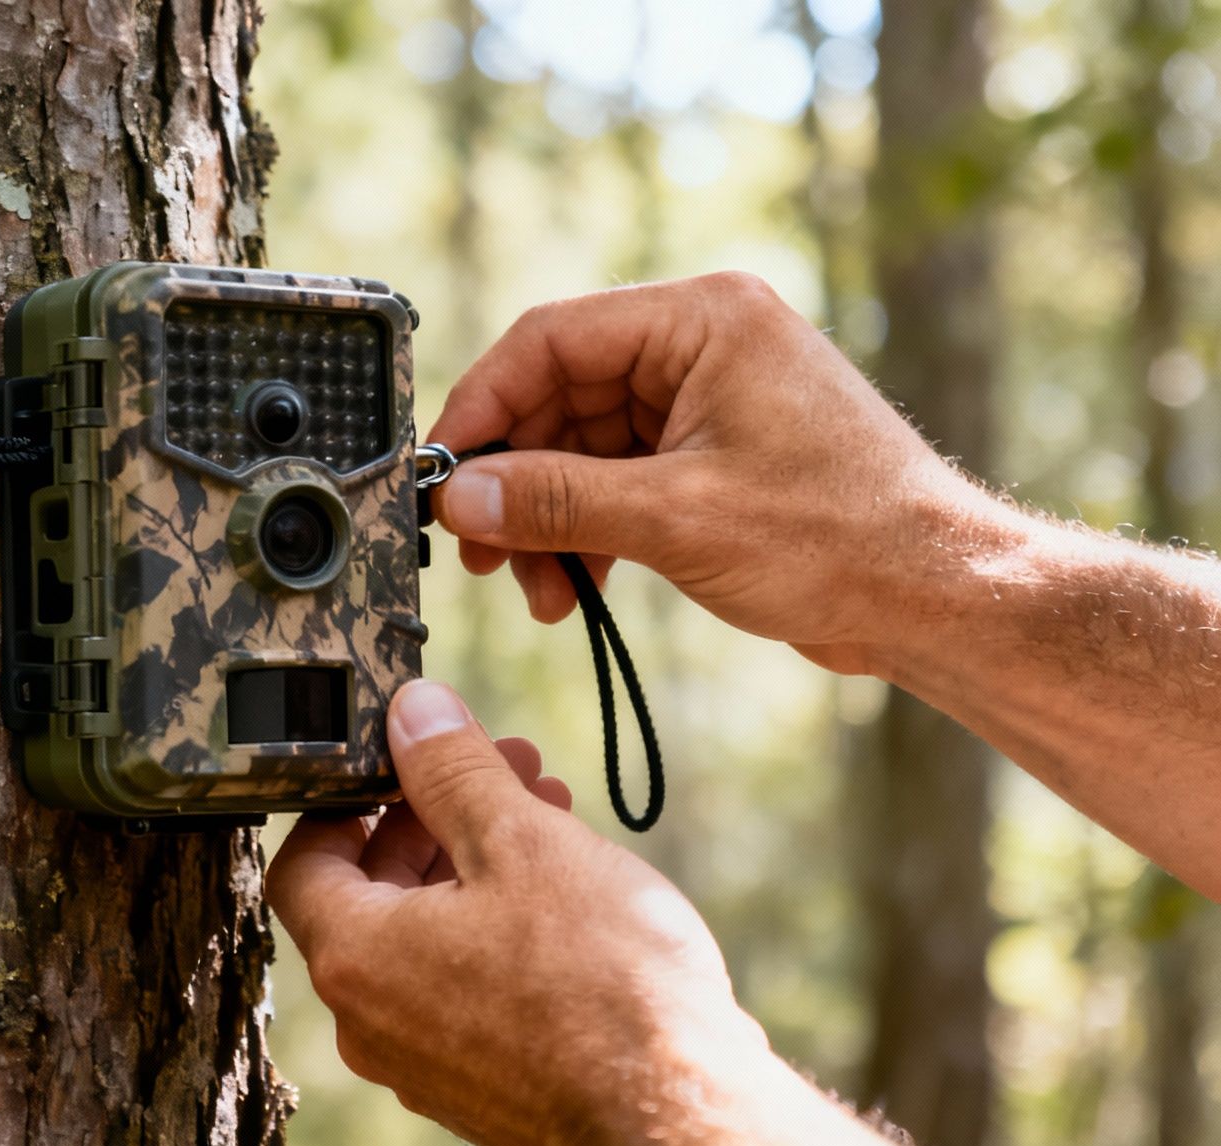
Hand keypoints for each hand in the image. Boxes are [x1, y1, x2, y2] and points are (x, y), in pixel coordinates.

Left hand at [268, 680, 889, 1145]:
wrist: (681, 1119)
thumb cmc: (602, 988)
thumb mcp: (521, 842)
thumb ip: (452, 770)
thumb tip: (411, 712)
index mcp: (355, 957)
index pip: (303, 859)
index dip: (349, 796)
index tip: (405, 761)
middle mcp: (371, 1021)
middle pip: (370, 894)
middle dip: (436, 816)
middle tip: (502, 767)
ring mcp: (423, 1061)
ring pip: (425, 938)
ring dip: (477, 865)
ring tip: (552, 813)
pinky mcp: (480, 1083)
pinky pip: (463, 986)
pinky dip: (497, 927)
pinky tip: (568, 891)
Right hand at [428, 272, 995, 674]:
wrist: (938, 597)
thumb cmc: (842, 540)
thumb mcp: (675, 519)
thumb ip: (555, 501)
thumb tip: (457, 499)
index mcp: (703, 319)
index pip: (550, 340)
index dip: (481, 407)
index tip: (436, 475)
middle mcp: (703, 343)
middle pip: (559, 396)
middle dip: (514, 480)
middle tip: (477, 551)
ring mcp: (709, 398)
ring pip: (582, 446)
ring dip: (547, 518)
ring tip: (540, 590)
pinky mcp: (714, 454)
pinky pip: (618, 478)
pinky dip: (588, 530)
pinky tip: (577, 588)